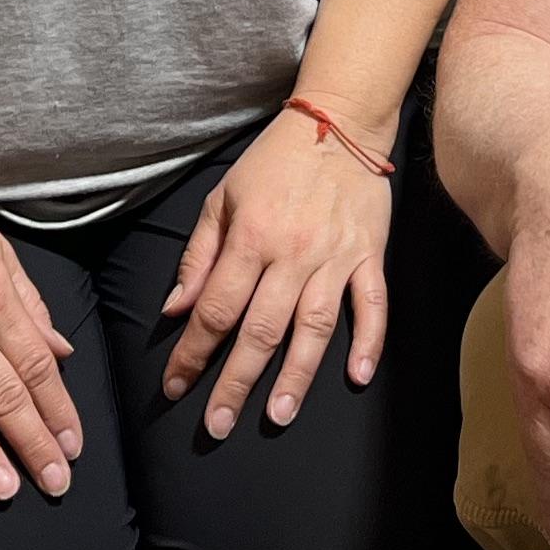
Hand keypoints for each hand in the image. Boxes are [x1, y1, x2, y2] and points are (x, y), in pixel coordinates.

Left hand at [160, 101, 400, 435]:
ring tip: (278, 416)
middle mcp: (292, 253)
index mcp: (250, 238)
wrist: (336, 123)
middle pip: (260, 329)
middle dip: (236, 382)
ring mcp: (335, 257)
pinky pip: (373, 304)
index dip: (192, 353)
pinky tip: (357, 375)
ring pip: (314, 326)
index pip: (215, 309)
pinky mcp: (370, 255)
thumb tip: (176, 311)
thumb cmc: (272, 163)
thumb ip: (198, 256)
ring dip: (296, 375)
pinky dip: (368, 341)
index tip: (176, 388)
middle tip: (218, 426)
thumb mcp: (221, 199)